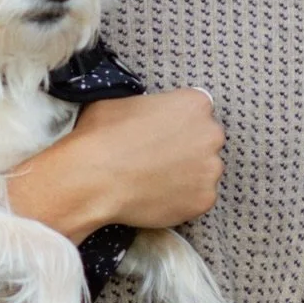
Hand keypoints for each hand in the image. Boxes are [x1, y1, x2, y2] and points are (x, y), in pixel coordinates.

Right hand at [9, 90, 224, 240]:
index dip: (178, 122)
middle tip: (158, 158)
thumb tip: (145, 116)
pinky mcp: (205, 199)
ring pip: (204, 171)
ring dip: (187, 175)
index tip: (163, 133)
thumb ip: (149, 106)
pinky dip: (182, 200)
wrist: (93, 179)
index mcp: (194, 103)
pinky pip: (198, 198)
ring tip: (155, 180)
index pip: (196, 110)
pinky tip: (157, 197)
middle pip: (206, 140)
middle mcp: (210, 134)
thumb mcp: (122, 102)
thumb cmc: (101, 137)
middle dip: (188, 148)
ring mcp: (210, 169)